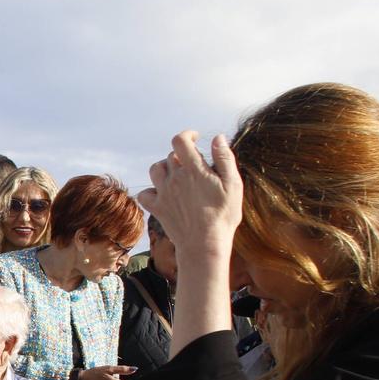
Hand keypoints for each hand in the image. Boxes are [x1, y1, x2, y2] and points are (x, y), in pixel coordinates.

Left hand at [139, 130, 241, 258]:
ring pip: (156, 169)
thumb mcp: (233, 185)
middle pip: (171, 156)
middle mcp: (175, 179)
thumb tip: (217, 137)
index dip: (186, 135)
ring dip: (165, 168)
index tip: (195, 137)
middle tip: (196, 167)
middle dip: (183, 156)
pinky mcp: (157, 208)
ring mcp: (164, 193)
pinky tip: (163, 193)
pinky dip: (152, 190)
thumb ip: (224, 158)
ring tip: (177, 175)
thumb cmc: (223, 216)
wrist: (205, 245)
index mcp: (194, 170)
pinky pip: (145, 194)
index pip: (180, 141)